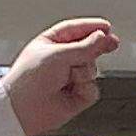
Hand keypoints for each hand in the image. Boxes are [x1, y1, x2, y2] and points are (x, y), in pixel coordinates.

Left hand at [6, 19, 119, 133]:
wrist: (24, 109)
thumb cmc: (30, 78)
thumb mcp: (58, 54)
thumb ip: (85, 46)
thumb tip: (102, 38)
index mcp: (50, 43)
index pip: (75, 30)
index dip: (91, 27)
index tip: (107, 27)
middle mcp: (61, 60)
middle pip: (88, 48)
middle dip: (97, 47)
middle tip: (112, 43)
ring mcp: (69, 77)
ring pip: (92, 68)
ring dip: (85, 72)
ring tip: (70, 78)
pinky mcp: (76, 95)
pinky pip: (92, 89)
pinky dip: (85, 89)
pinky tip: (74, 91)